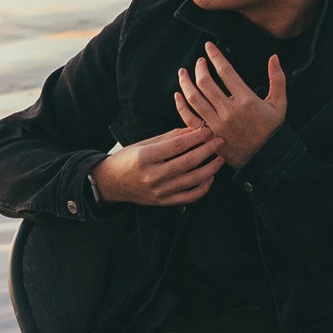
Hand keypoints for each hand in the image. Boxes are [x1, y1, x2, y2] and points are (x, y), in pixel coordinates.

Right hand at [90, 122, 224, 208]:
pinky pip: (189, 196)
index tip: (209, 131)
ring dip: (210, 168)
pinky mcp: (163, 202)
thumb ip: (170, 138)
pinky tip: (209, 177)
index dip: (196, 138)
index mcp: (145, 157)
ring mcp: (159, 191)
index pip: (177, 146)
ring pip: (192, 180)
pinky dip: (203, 188)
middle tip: (220, 141)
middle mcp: (152, 175)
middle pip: (188, 162)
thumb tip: (193, 130)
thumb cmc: (129, 159)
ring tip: (220, 158)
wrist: (112, 183)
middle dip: (207, 150)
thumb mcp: (145, 143)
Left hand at [175, 41, 286, 170]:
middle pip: (206, 83)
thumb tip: (274, 57)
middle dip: (200, 68)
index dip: (215, 56)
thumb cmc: (272, 130)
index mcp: (246, 100)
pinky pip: (189, 119)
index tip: (209, 46)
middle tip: (200, 62)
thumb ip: (277, 79)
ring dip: (185, 83)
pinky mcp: (209, 136)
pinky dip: (181, 105)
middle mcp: (229, 111)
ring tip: (183, 72)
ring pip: (194, 98)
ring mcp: (217, 125)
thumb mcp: (279, 104)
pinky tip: (178, 94)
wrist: (265, 159)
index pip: (226, 71)